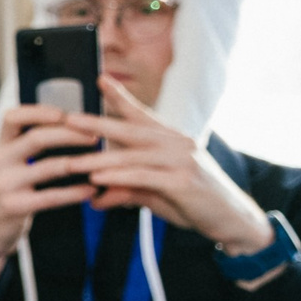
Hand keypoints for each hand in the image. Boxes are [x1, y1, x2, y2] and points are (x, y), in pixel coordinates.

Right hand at [0, 104, 100, 279]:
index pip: (13, 118)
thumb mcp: (10, 165)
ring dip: (79, 161)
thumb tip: (71, 125)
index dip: (40, 111)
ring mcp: (5, 185)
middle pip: (37, 138)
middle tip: (96, 135)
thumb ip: (28, 147)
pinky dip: (75, 192)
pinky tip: (91, 190)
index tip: (66, 113)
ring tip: (100, 159)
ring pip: (49, 166)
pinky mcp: (14, 206)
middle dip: (71, 133)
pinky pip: (51, 196)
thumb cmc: (8, 192)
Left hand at [76, 79, 272, 252]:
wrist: (231, 219)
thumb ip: (125, 190)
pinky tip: (98, 177)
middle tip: (68, 119)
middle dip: (97, 124)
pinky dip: (119, 176)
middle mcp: (178, 143)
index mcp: (171, 140)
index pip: (142, 114)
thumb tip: (95, 198)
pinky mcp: (183, 181)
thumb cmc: (192, 202)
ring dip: (99, 159)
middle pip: (132, 130)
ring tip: (71, 163)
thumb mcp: (154, 193)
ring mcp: (182, 160)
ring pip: (133, 155)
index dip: (120, 97)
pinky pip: (144, 176)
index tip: (99, 80)